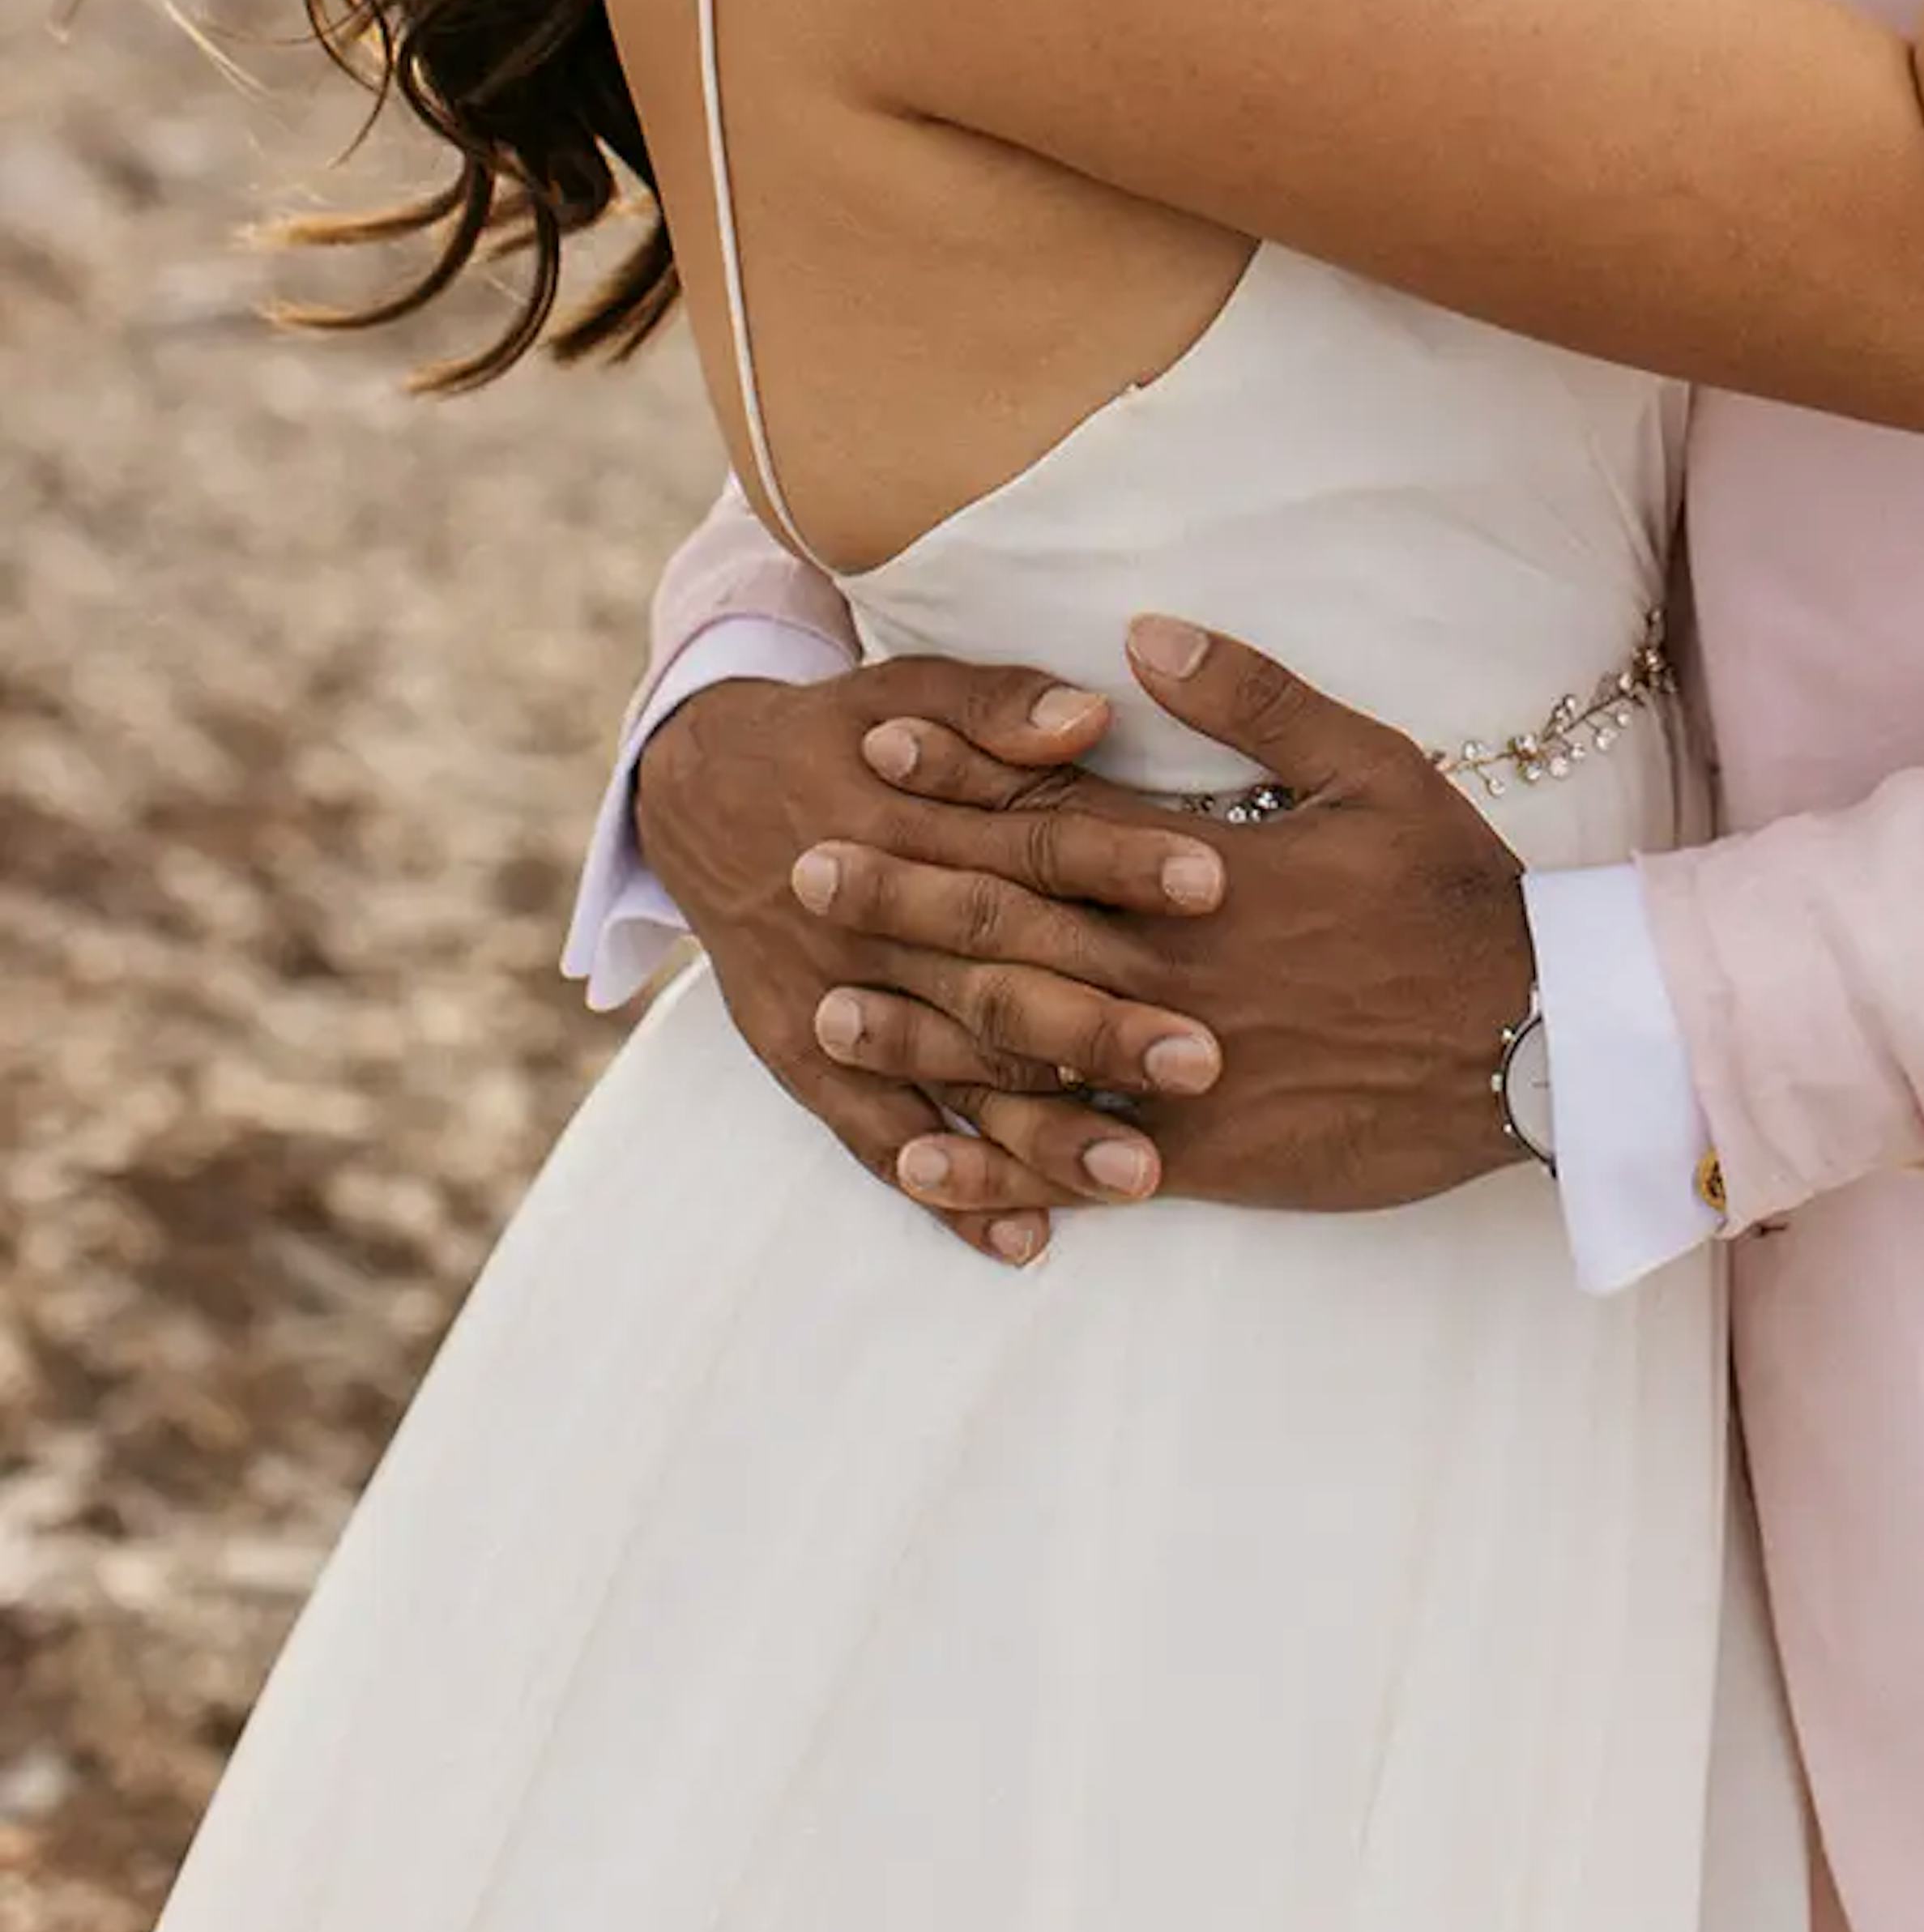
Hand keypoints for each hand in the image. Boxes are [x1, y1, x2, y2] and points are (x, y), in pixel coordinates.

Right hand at [634, 661, 1229, 1259]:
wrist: (701, 794)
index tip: (1215, 883)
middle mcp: (871, 921)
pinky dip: (948, 1193)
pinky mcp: (806, 1062)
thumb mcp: (906, 691)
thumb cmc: (842, 735)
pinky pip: (876, 1139)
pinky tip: (1026, 1240)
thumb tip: (1092, 714)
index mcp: (907, 820)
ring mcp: (836, 1001)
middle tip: (1205, 1059)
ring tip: (1142, 1175)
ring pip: (951, 1075)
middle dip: (1102, 1023)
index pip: (1031, 845)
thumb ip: (997, 705)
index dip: (1121, 862)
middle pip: (999, 977)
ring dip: (1043, 1132)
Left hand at [810, 618, 1537, 1220]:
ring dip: (919, 1026)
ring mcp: (1182, 1068)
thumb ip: (1253, 698)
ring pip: (1025, 1047)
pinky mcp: (1208, 1154)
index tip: (872, 746)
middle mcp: (1174, 967)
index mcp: (1204, 868)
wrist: (1535, 1030)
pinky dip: (997, 1161)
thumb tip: (1141, 637)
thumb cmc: (1452, 890)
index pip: (1058, 813)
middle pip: (1014, 926)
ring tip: (825, 1007)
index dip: (962, 776)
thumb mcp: (1371, 762)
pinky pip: (1080, 1159)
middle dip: (901, 896)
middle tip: (799, 872)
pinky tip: (924, 1154)